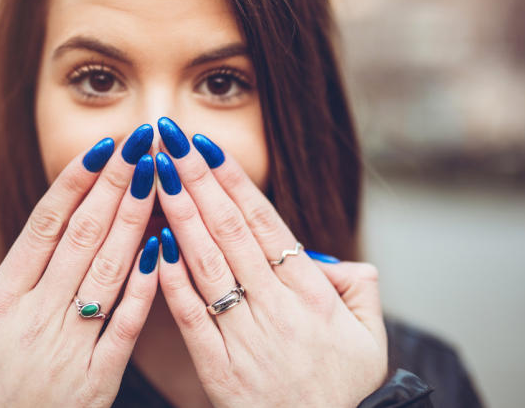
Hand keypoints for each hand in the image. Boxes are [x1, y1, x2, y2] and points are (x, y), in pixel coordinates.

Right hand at [0, 127, 159, 406]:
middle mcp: (38, 317)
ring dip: (136, 220)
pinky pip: (125, 326)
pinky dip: (144, 286)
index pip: (45, 226)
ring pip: (108, 271)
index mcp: (0, 302)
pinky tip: (163, 248)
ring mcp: (70, 348)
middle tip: (142, 141)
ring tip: (158, 177)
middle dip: (115, 185)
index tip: (102, 147)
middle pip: (84, 237)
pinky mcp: (96, 381)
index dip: (76, 182)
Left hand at [154, 118, 387, 406]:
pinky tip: (154, 244)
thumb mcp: (369, 333)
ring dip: (180, 216)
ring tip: (156, 176)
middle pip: (229, 232)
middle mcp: (275, 306)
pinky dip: (171, 280)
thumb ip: (358, 285)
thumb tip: (330, 257)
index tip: (208, 148)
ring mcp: (244, 336)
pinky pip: (191, 316)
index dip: (235, 183)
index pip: (265, 224)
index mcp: (310, 292)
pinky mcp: (218, 367)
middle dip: (197, 181)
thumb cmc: (346, 387)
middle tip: (170, 141)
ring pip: (206, 264)